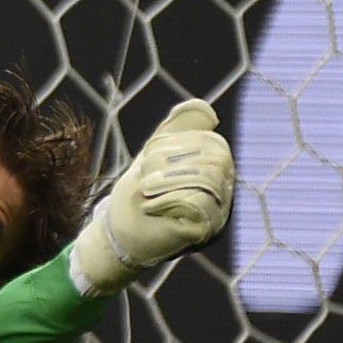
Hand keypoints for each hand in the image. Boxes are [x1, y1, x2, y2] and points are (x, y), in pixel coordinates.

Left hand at [69, 99, 233, 296]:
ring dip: (168, 179)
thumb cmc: (139, 195)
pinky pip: (199, 204)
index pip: (214, 144)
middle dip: (174, 159)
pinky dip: (168, 199)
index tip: (149, 158)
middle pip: (217, 159)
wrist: (119, 235)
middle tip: (145, 176)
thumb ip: (176, 131)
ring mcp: (217, 216)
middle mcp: (223, 195)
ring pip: (209, 178)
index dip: (179, 143)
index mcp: (215, 174)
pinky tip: (150, 206)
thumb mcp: (155, 155)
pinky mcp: (202, 233)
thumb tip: (203, 108)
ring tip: (146, 190)